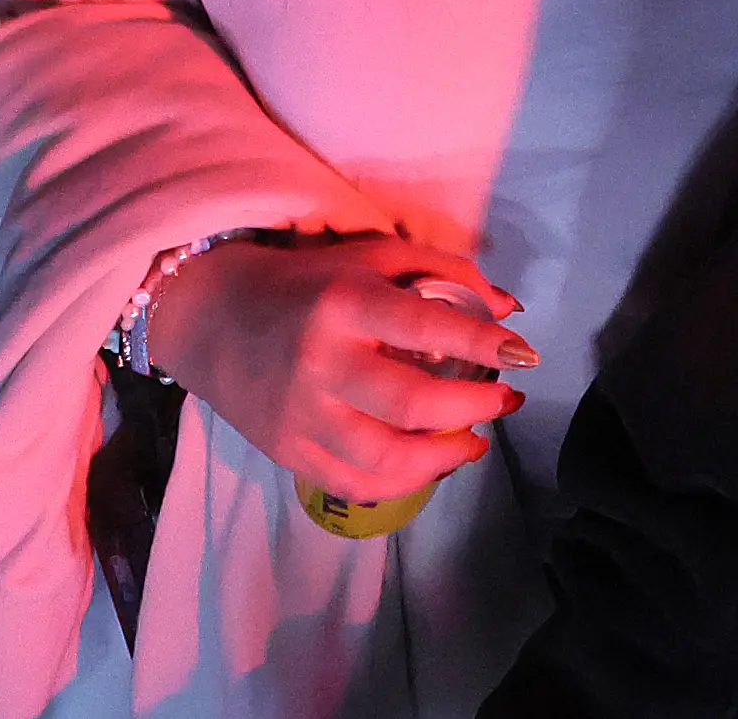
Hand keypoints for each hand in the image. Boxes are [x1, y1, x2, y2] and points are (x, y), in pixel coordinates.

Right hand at [141, 232, 532, 501]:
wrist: (213, 318)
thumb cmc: (307, 281)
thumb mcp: (373, 255)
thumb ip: (444, 273)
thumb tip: (508, 308)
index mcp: (345, 304)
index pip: (428, 327)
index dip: (484, 342)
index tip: (524, 354)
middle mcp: (320, 364)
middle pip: (412, 403)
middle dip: (475, 407)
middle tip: (507, 400)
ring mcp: (300, 416)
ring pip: (385, 457)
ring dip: (445, 456)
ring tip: (476, 441)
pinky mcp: (287, 452)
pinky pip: (354, 483)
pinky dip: (402, 483)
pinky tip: (431, 465)